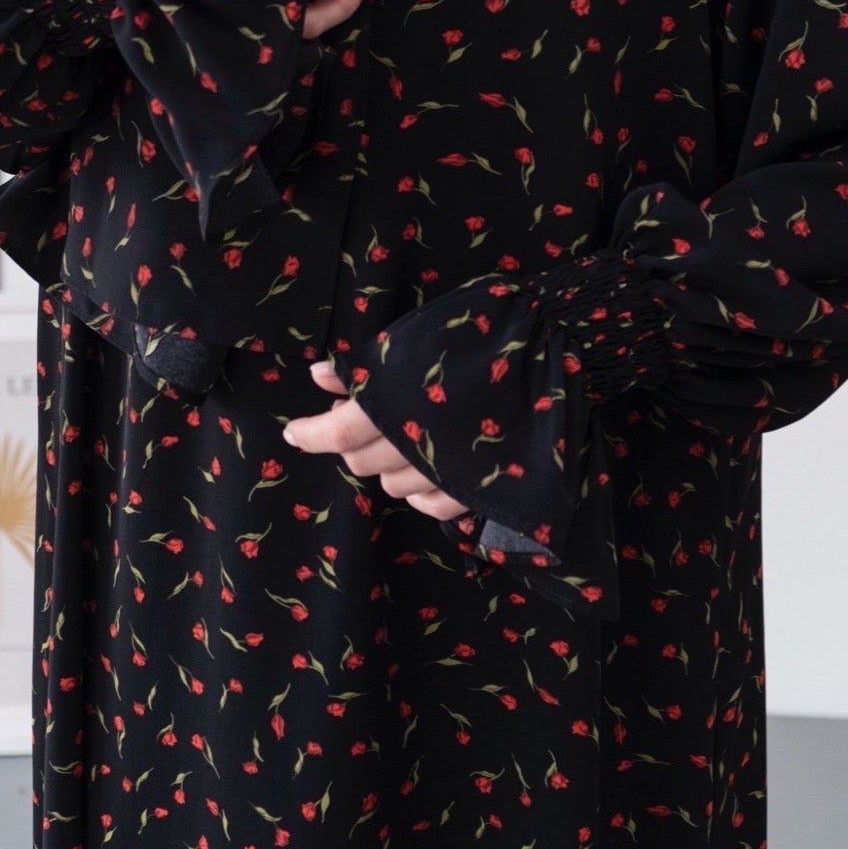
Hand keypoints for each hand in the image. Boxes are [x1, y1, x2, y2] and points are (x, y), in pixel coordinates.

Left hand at [280, 360, 471, 521]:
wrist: (555, 370)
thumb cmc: (474, 347)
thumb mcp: (416, 342)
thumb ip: (366, 364)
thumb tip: (319, 376)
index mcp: (399, 405)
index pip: (340, 433)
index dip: (311, 434)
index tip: (293, 432)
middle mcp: (417, 445)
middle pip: (360, 462)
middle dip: (352, 443)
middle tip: (361, 418)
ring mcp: (446, 473)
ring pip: (392, 486)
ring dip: (387, 465)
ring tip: (402, 438)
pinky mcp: (475, 490)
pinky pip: (430, 506)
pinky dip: (421, 492)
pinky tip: (425, 471)